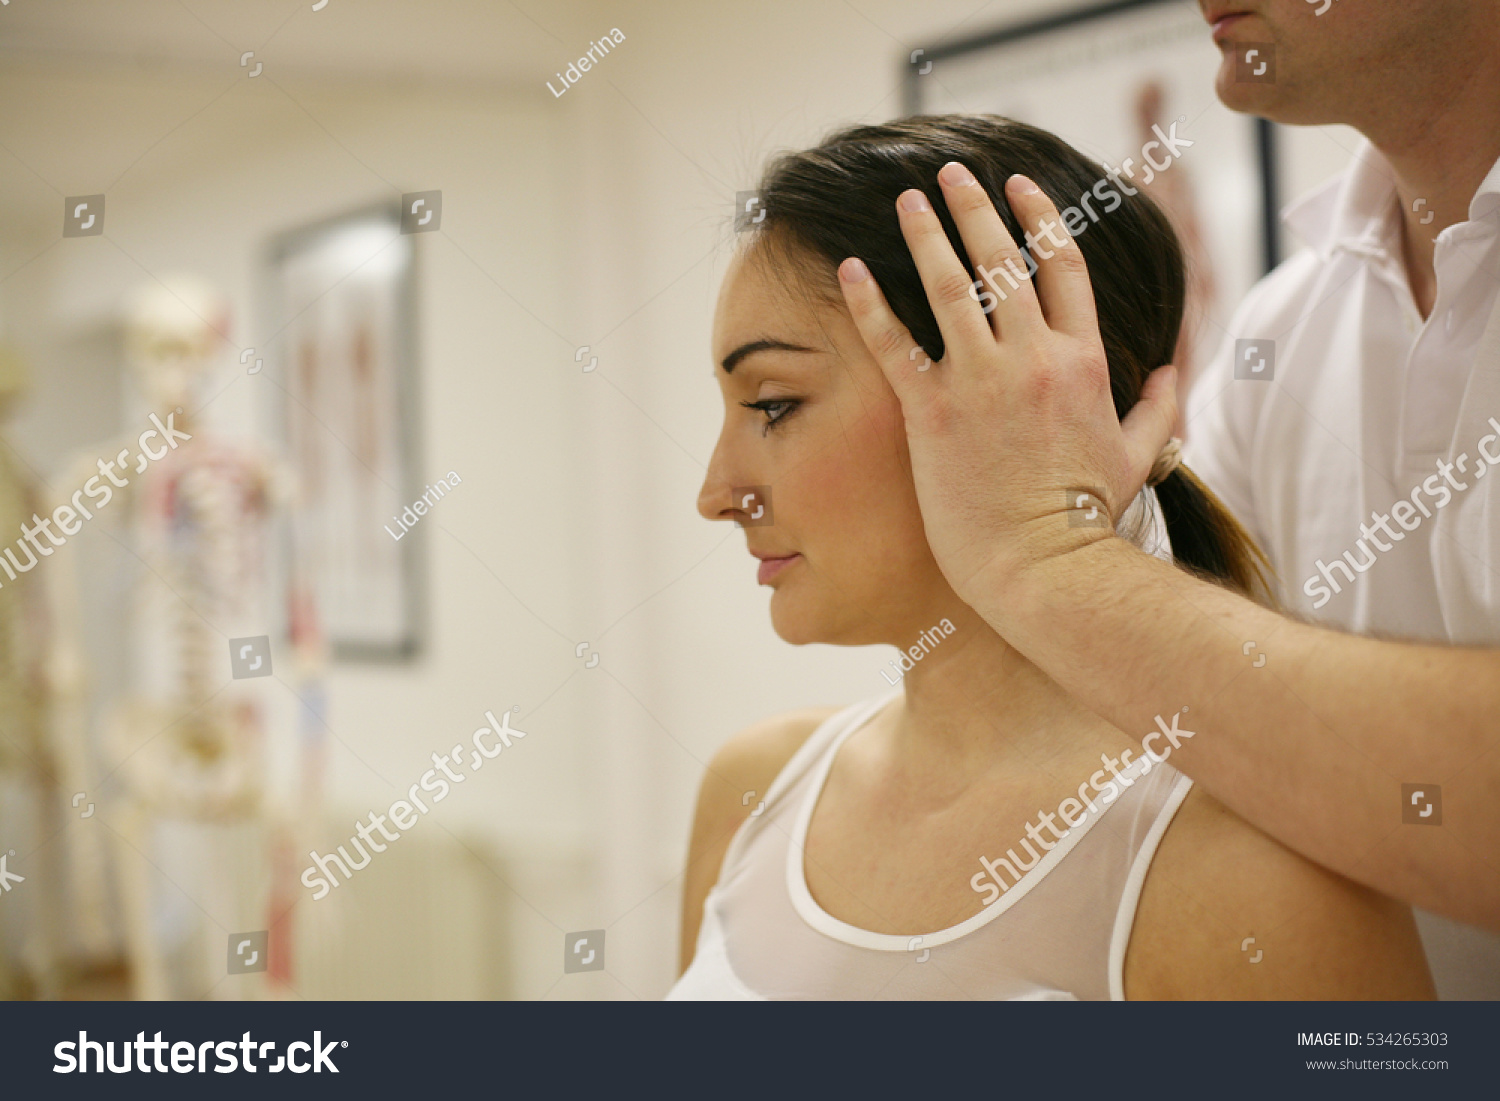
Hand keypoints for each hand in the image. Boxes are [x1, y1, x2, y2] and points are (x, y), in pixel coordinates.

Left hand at [837, 163, 1177, 606]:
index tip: (1020, 187)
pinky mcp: (934, 413)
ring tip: (907, 200)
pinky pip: (895, 343)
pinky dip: (870, 303)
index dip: (1041, 218)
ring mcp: (981, 382)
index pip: (1064, 266)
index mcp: (1082, 362)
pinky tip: (850, 269)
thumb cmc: (1087, 520)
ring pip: (950, 286)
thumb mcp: (1137, 457)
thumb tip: (1167, 373)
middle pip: (1003, 261)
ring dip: (926, 235)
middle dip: (976, 208)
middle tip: (954, 173)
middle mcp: (1032, 359)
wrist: (1044, 567)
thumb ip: (1156, 408)